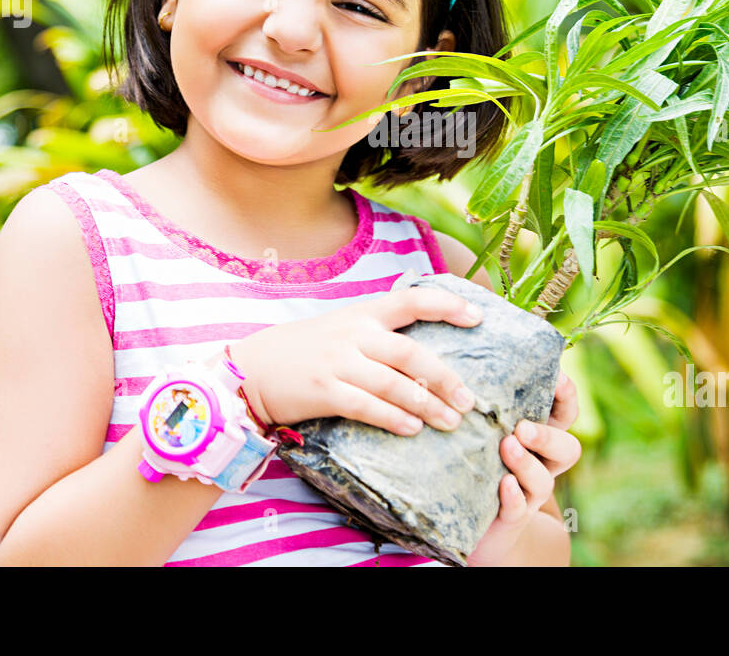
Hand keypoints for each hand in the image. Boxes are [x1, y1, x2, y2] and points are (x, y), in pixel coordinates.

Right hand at [227, 288, 482, 435]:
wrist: (250, 369)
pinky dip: (392, 418)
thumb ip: (378, 334)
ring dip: (427, 404)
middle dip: (444, 378)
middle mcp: (353, 334)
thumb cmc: (303, 351)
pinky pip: (366, 406)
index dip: (447, 305)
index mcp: (362, 313)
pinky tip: (412, 429)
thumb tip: (425, 356)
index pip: (412, 300)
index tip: (478, 317)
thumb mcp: (340, 328)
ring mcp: (337, 362)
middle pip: (410, 352)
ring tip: (450, 422)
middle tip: (469, 400)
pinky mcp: (323, 390)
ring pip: (393, 383)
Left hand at [467, 369, 580, 565]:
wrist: (468, 516)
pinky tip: (503, 483)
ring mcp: (528, 491)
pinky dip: (514, 495)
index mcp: (539, 433)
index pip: (566, 411)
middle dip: (548, 435)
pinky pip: (520, 508)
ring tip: (507, 447)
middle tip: (522, 427)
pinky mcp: (511, 516)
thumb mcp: (483, 420)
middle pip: (568, 448)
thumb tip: (469, 337)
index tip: (556, 376)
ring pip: (544, 480)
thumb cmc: (474, 454)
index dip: (566, 394)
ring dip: (527, 463)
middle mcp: (542, 463)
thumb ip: (485, 392)